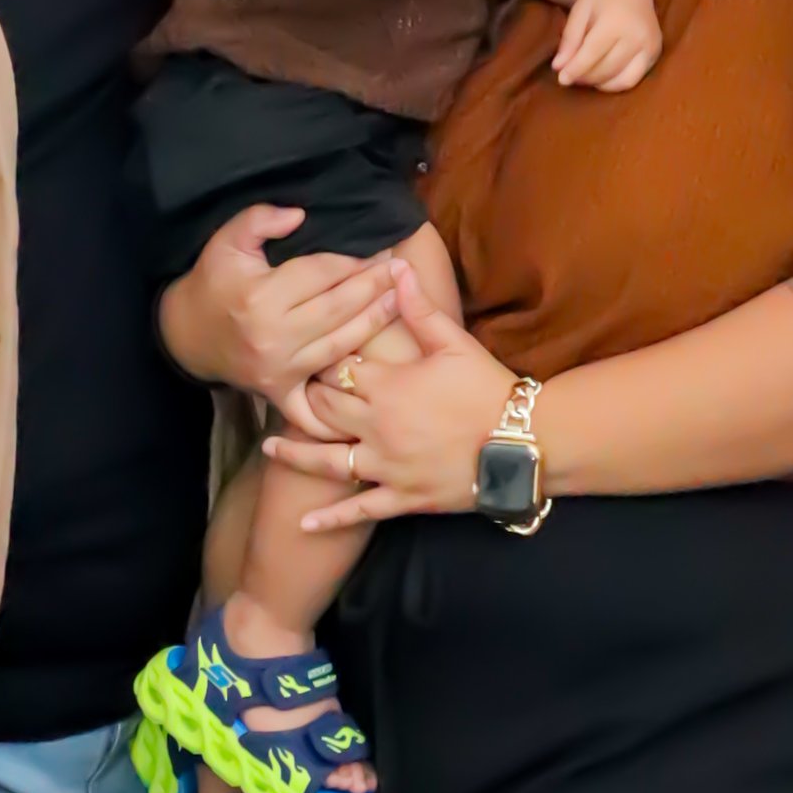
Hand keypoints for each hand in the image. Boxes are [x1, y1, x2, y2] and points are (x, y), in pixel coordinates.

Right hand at [158, 205, 401, 406]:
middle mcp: (273, 336)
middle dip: (374, 287)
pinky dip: (341, 397)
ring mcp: (278, 369)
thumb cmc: (212, 283)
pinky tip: (372, 380)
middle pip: (338, 308)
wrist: (186, 334)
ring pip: (340, 346)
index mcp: (261, 296)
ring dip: (374, 324)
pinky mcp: (279, 392)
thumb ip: (259, 219)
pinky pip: (315, 403)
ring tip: (401, 302)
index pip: (321, 273)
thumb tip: (299, 214)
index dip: (354, 261)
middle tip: (403, 271)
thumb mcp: (226, 241)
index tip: (380, 253)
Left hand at [266, 259, 519, 532]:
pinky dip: (330, 518)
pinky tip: (303, 524)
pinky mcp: (402, 497)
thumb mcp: (455, 343)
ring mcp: (387, 465)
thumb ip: (419, 309)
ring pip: (328, 461)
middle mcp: (378, 426)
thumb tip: (396, 267)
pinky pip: (359, 510)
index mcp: (388, 385)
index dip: (319, 364)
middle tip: (286, 395)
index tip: (305, 356)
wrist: (522, 441)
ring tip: (269, 450)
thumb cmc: (489, 388)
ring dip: (295, 455)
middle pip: (324, 412)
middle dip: (304, 402)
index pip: (337, 371)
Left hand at [550, 0, 662, 90]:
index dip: (575, 70)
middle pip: (606, 69)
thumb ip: (570, 39)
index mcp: (616, 21)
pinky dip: (615, 84)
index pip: (592, 54)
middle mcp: (637, 35)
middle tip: (570, 77)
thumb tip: (558, 68)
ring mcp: (650, 45)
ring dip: (600, 84)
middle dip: (585, 78)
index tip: (561, 79)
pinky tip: (602, 77)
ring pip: (622, 80)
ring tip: (585, 77)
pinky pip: (634, 79)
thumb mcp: (580, 12)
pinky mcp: (656, 53)